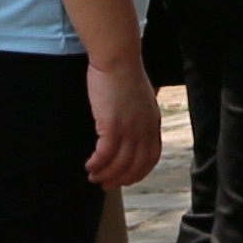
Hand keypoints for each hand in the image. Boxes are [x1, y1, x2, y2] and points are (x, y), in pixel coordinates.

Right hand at [82, 59, 162, 189]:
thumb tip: (131, 126)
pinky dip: (97, 163)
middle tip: (105, 184)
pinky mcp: (112, 125)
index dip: (138, 172)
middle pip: (135, 166)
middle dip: (120, 179)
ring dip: (105, 174)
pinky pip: (105, 154)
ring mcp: (129, 129)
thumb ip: (139, 115)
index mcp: (153, 123)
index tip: (126, 179)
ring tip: (93, 176)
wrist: (118, 58)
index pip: (151, 157)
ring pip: (119, 163)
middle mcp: (144, 129)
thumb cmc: (124, 72)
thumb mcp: (141, 97)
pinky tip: (89, 165)